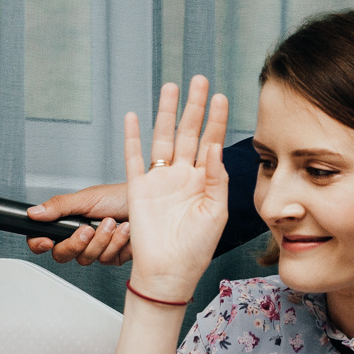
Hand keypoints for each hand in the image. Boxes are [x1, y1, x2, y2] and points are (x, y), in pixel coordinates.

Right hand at [26, 183, 131, 265]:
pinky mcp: (112, 257)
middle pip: (62, 255)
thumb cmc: (120, 196)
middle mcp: (80, 238)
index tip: (46, 241)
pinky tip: (125, 230)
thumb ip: (59, 207)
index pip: (43, 238)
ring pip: (85, 259)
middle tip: (87, 229)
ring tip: (112, 222)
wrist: (151, 203)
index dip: (39, 244)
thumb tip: (33, 213)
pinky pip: (106, 260)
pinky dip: (116, 243)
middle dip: (76, 243)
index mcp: (69, 222)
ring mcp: (96, 249)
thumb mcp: (87, 198)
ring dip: (101, 240)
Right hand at [123, 78, 229, 301]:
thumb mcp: (216, 213)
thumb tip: (214, 146)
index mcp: (204, 182)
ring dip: (167, 113)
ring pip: (163, 138)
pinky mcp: (138, 189)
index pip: (212, 142)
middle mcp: (182, 176)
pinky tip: (134, 116)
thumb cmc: (195, 250)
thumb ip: (216, 179)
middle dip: (194, 106)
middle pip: (188, 132)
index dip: (216, 119)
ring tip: (172, 87)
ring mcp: (160, 181)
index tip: (221, 97)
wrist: (169, 273)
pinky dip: (132, 137)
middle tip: (200, 80)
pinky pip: (133, 158)